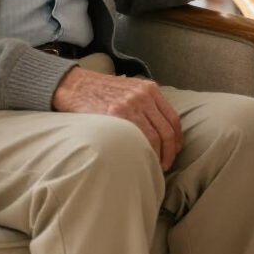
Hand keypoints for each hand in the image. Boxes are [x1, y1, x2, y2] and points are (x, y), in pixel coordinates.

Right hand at [52, 67, 182, 169]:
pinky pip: (135, 139)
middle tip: (164, 166)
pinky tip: (138, 161)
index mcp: (150, 89)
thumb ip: (147, 104)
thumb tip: (162, 132)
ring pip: (154, 138)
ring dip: (156, 157)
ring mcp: (130, 105)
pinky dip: (140, 154)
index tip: (174, 152)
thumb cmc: (104, 92)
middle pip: (167, 131)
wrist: (77, 85)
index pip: (173, 118)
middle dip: (169, 153)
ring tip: (152, 167)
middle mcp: (143, 95)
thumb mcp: (131, 90)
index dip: (176, 140)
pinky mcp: (115, 115)